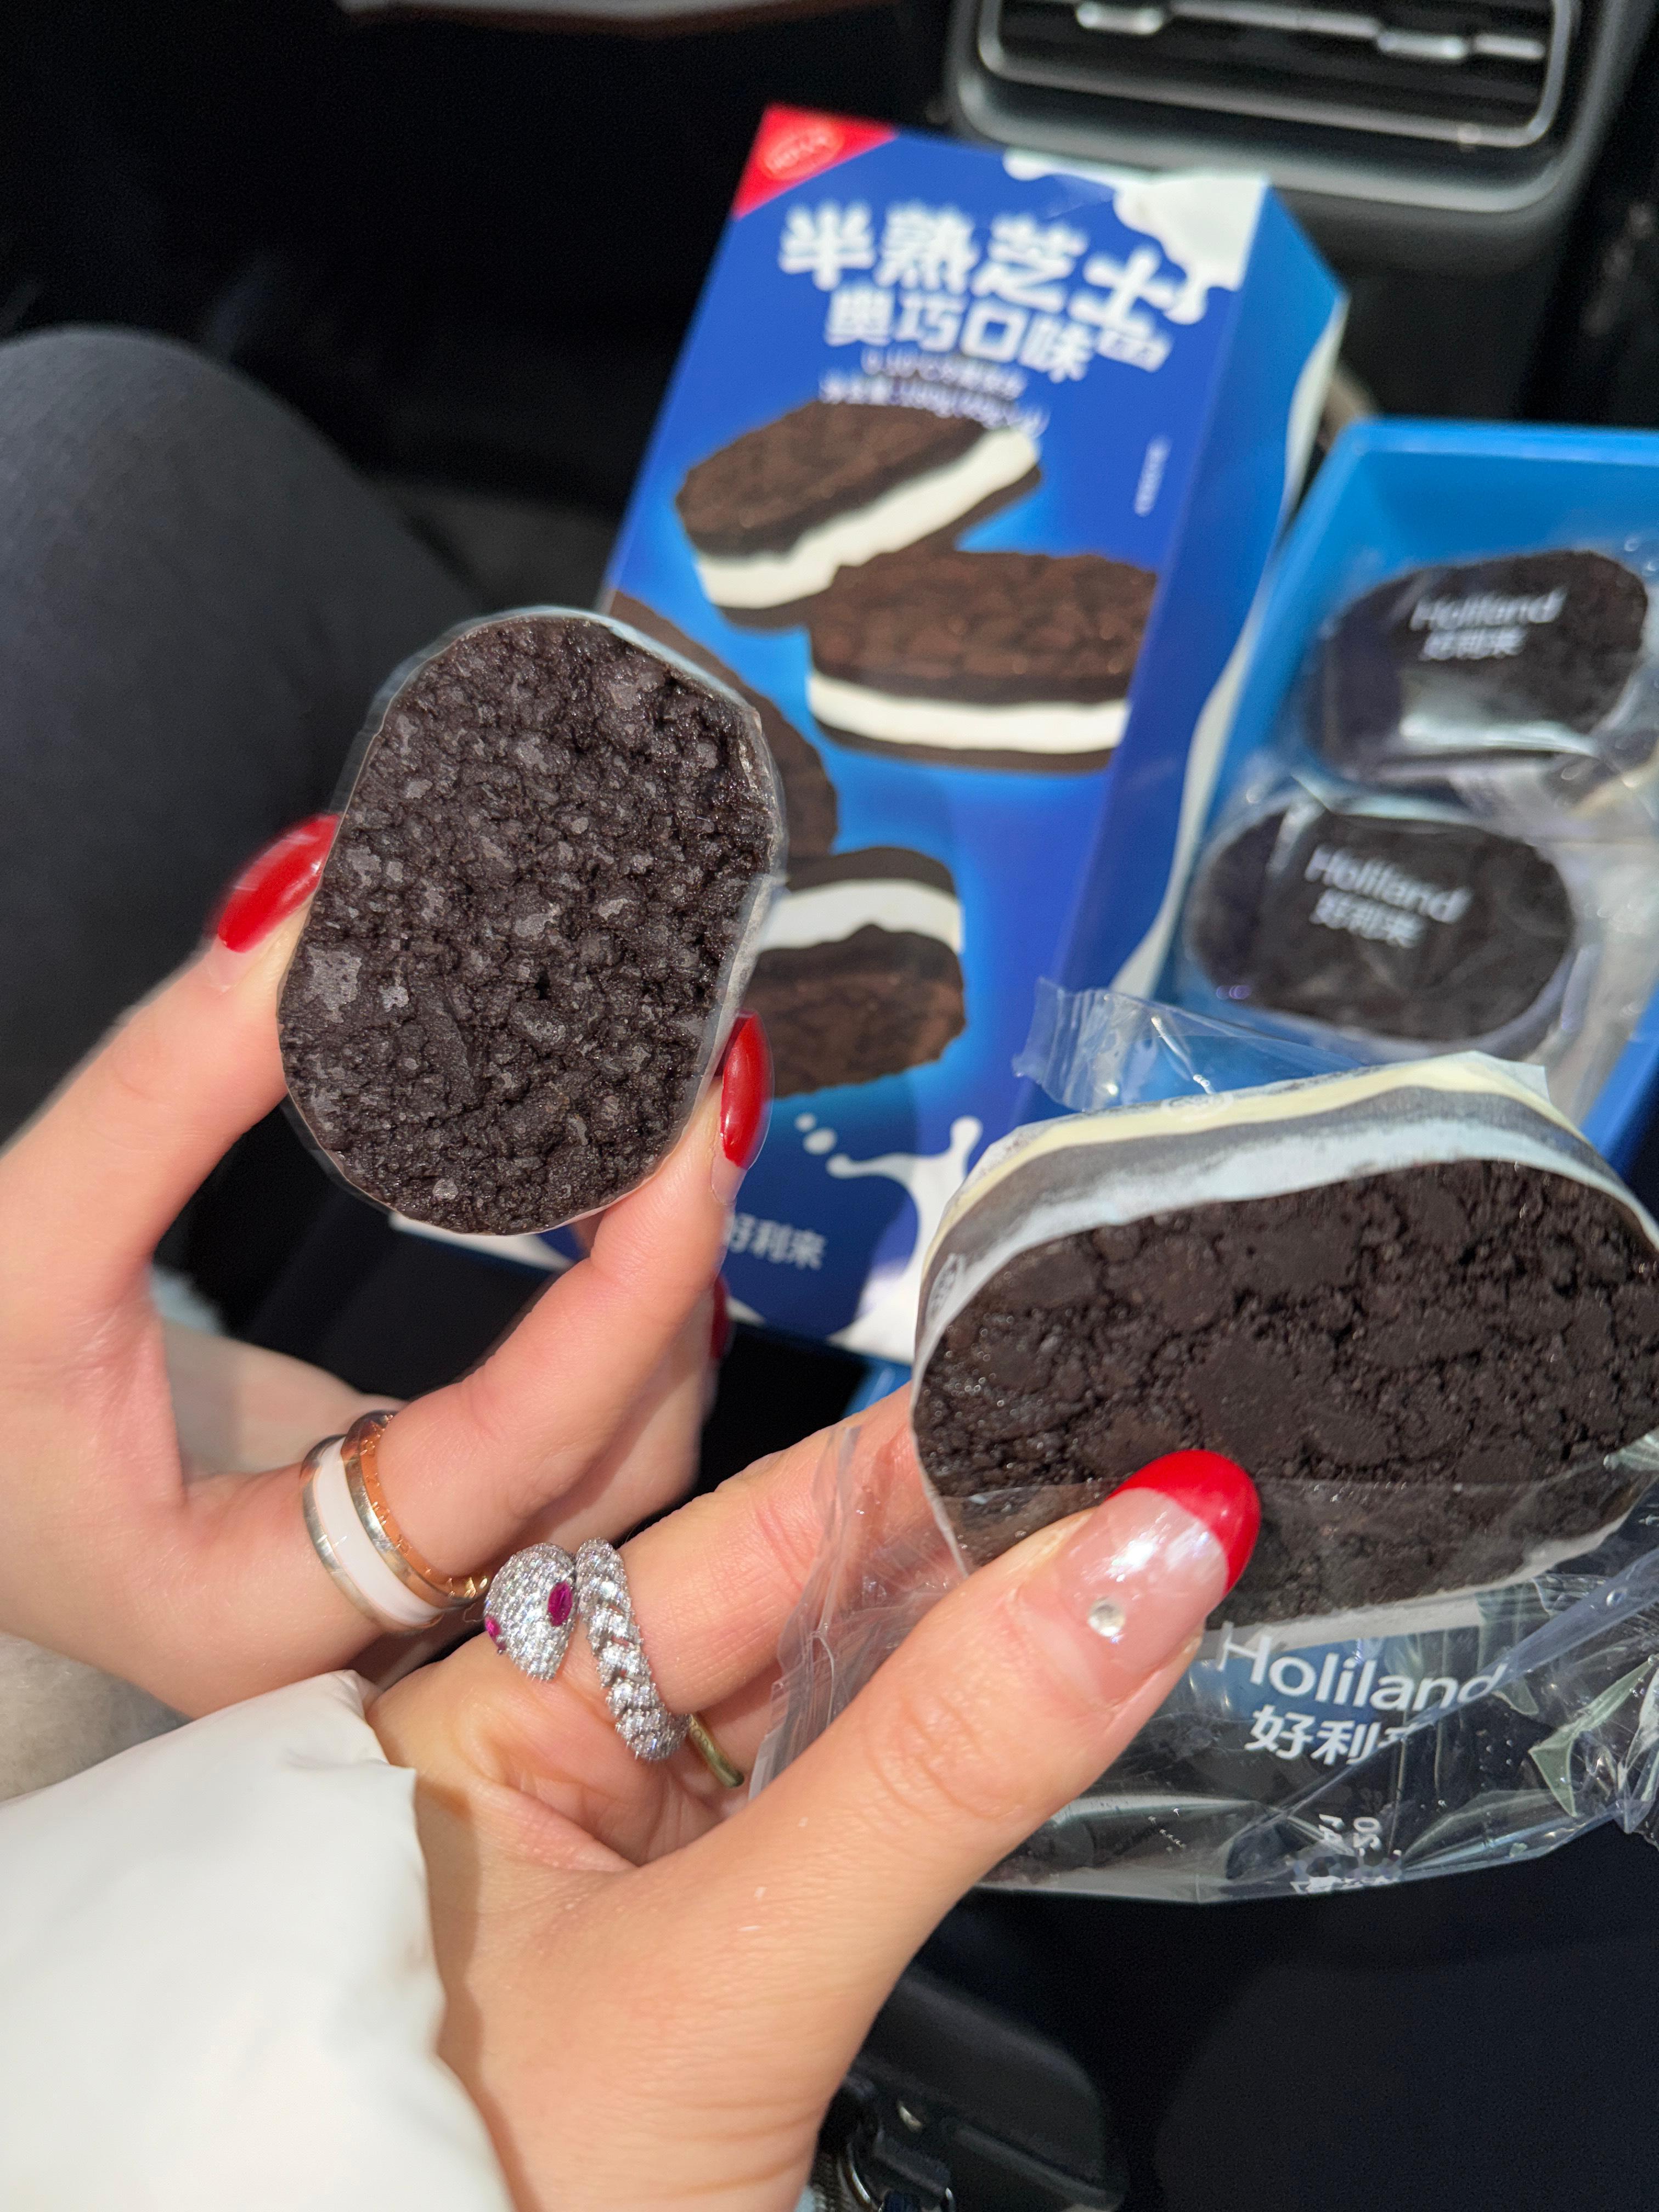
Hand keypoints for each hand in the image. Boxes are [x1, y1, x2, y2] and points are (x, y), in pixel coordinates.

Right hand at [0, 818, 767, 1712]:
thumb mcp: (19, 1246)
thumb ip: (170, 1089)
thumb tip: (320, 903)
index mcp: (253, 1607)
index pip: (511, 1460)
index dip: (627, 1298)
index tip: (693, 1134)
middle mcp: (353, 1624)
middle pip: (604, 1482)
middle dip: (678, 1289)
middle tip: (707, 1094)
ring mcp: (387, 1577)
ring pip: (604, 1470)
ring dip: (662, 1304)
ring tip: (676, 1132)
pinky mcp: (397, 1507)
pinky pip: (556, 1434)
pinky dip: (609, 1320)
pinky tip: (620, 1207)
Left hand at [371, 1393, 1257, 2211]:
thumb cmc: (512, 2200)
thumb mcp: (736, 1970)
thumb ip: (934, 1769)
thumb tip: (1135, 1564)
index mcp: (487, 1706)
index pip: (735, 1536)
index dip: (914, 1463)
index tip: (1069, 1398)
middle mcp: (557, 1752)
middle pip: (795, 1609)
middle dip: (965, 1541)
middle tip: (1142, 1470)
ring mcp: (641, 1852)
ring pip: (836, 1707)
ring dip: (977, 1645)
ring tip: (1138, 1551)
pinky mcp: (716, 1941)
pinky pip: (847, 1807)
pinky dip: (952, 1759)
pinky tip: (1058, 1687)